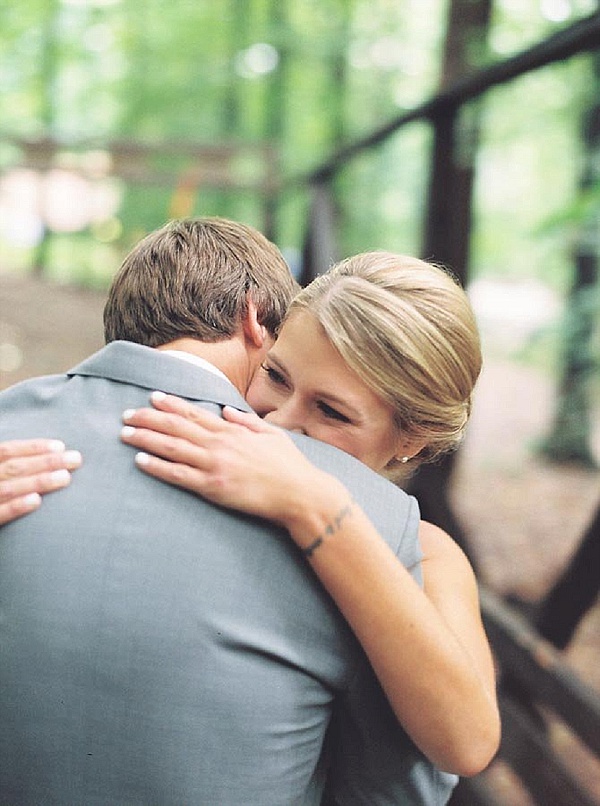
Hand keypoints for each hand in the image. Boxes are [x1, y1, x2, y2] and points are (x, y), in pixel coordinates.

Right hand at [0, 439, 81, 525]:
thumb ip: (8, 468)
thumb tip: (42, 459)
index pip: (6, 450)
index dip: (33, 447)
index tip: (60, 446)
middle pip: (13, 467)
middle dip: (46, 461)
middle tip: (75, 459)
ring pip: (9, 488)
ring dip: (38, 481)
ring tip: (65, 478)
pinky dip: (16, 506)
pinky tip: (36, 501)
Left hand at [120, 392, 330, 525]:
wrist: (300, 494)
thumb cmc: (290, 466)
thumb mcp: (271, 435)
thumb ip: (246, 421)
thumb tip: (225, 410)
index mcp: (233, 431)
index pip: (194, 414)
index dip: (171, 404)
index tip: (152, 397)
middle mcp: (219, 444)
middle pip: (176, 426)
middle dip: (149, 418)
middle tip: (127, 413)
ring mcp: (215, 465)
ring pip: (171, 447)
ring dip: (145, 438)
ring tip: (125, 433)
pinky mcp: (213, 487)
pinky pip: (177, 475)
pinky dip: (156, 466)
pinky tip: (139, 460)